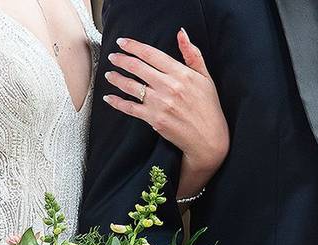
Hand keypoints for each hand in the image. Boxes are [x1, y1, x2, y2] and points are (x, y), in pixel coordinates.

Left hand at [103, 29, 229, 177]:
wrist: (208, 138)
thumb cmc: (208, 107)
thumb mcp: (205, 77)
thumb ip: (192, 54)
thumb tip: (181, 33)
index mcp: (181, 73)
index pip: (151, 54)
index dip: (133, 46)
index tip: (122, 43)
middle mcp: (169, 86)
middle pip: (137, 68)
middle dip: (121, 60)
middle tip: (112, 57)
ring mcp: (160, 103)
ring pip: (131, 86)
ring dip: (116, 78)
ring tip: (109, 74)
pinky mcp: (154, 119)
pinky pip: (130, 108)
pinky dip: (117, 102)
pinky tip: (109, 98)